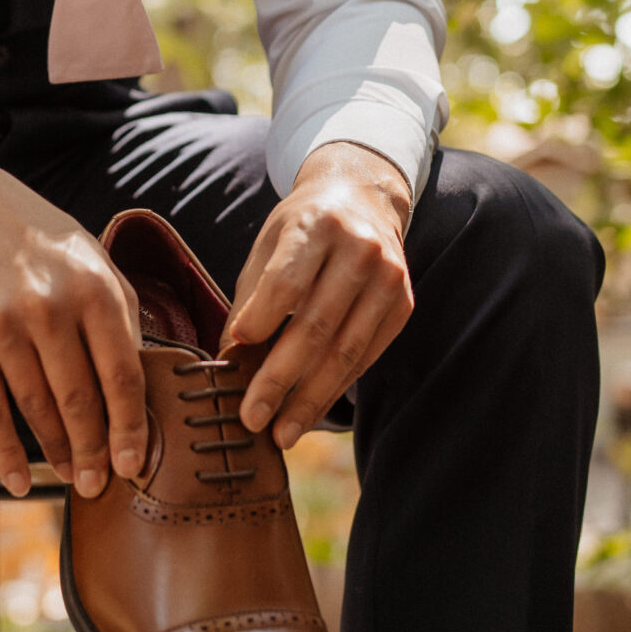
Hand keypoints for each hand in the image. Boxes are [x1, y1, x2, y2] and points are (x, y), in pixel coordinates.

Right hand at [0, 149, 145, 500]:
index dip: (130, 428)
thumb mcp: (95, 265)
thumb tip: (142, 391)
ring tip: (71, 476)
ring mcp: (3, 323)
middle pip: (79, 400)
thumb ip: (122, 319)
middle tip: (101, 484)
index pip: (121, 375)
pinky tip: (19, 480)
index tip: (134, 464)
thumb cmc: (44, 249)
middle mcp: (50, 305)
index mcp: (95, 288)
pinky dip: (5, 453)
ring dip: (56, 452)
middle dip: (93, 451)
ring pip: (36, 408)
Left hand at [222, 142, 413, 449]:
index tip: (230, 357)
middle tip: (250, 419)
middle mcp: (359, 249)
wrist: (364, 199)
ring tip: (281, 432)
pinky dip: (335, 387)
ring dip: (310, 399)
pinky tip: (310, 410)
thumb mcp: (268, 245)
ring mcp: (388, 278)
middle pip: (315, 326)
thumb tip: (227, 362)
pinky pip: (366, 356)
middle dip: (279, 380)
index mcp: (316, 226)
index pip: (287, 281)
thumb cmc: (303, 228)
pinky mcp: (403, 304)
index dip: (260, 321)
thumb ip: (250, 299)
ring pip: (345, 351)